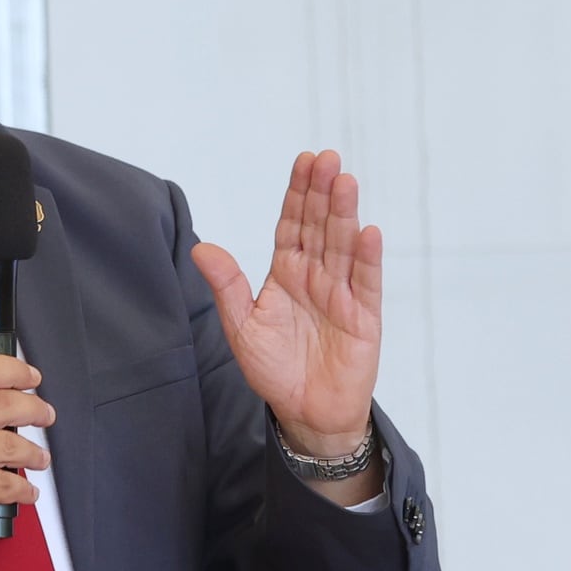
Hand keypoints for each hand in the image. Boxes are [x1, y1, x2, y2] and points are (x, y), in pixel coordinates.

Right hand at [0, 355, 51, 556]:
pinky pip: (9, 485)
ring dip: (34, 453)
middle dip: (36, 410)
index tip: (31, 378)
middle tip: (45, 415)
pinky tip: (27, 491)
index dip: (16, 371)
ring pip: (14, 446)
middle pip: (7, 404)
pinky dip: (24, 490)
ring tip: (39, 458)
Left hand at [189, 150, 383, 460]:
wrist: (304, 412)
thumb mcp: (242, 326)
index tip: (304, 160)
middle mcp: (316, 276)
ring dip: (344, 215)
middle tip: (326, 158)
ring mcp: (342, 294)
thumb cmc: (274, 368)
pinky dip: (368, 259)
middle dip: (322, 192)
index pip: (292, 224)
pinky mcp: (363, 318)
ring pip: (343, 247)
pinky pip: (366, 284)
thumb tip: (201, 248)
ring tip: (344, 182)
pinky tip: (369, 232)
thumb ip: (227, 286)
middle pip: (320, 226)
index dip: (298, 193)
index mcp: (286, 273)